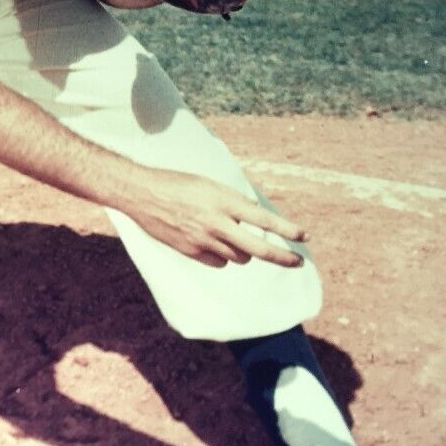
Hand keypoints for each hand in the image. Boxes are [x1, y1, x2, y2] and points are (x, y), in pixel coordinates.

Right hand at [119, 166, 307, 267]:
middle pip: (257, 249)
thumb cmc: (177, 183)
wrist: (141, 193)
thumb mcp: (209, 185)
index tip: (304, 236)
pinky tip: (214, 243)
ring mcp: (202, 239)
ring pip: (238, 257)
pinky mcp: (190, 251)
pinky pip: (218, 262)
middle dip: (281, 257)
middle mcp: (215, 222)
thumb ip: (232, 203)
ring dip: (244, 252)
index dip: (286, 229)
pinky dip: (223, 256)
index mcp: (223, 201)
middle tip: (298, 262)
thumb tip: (254, 218)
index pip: (263, 219)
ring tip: (235, 238)